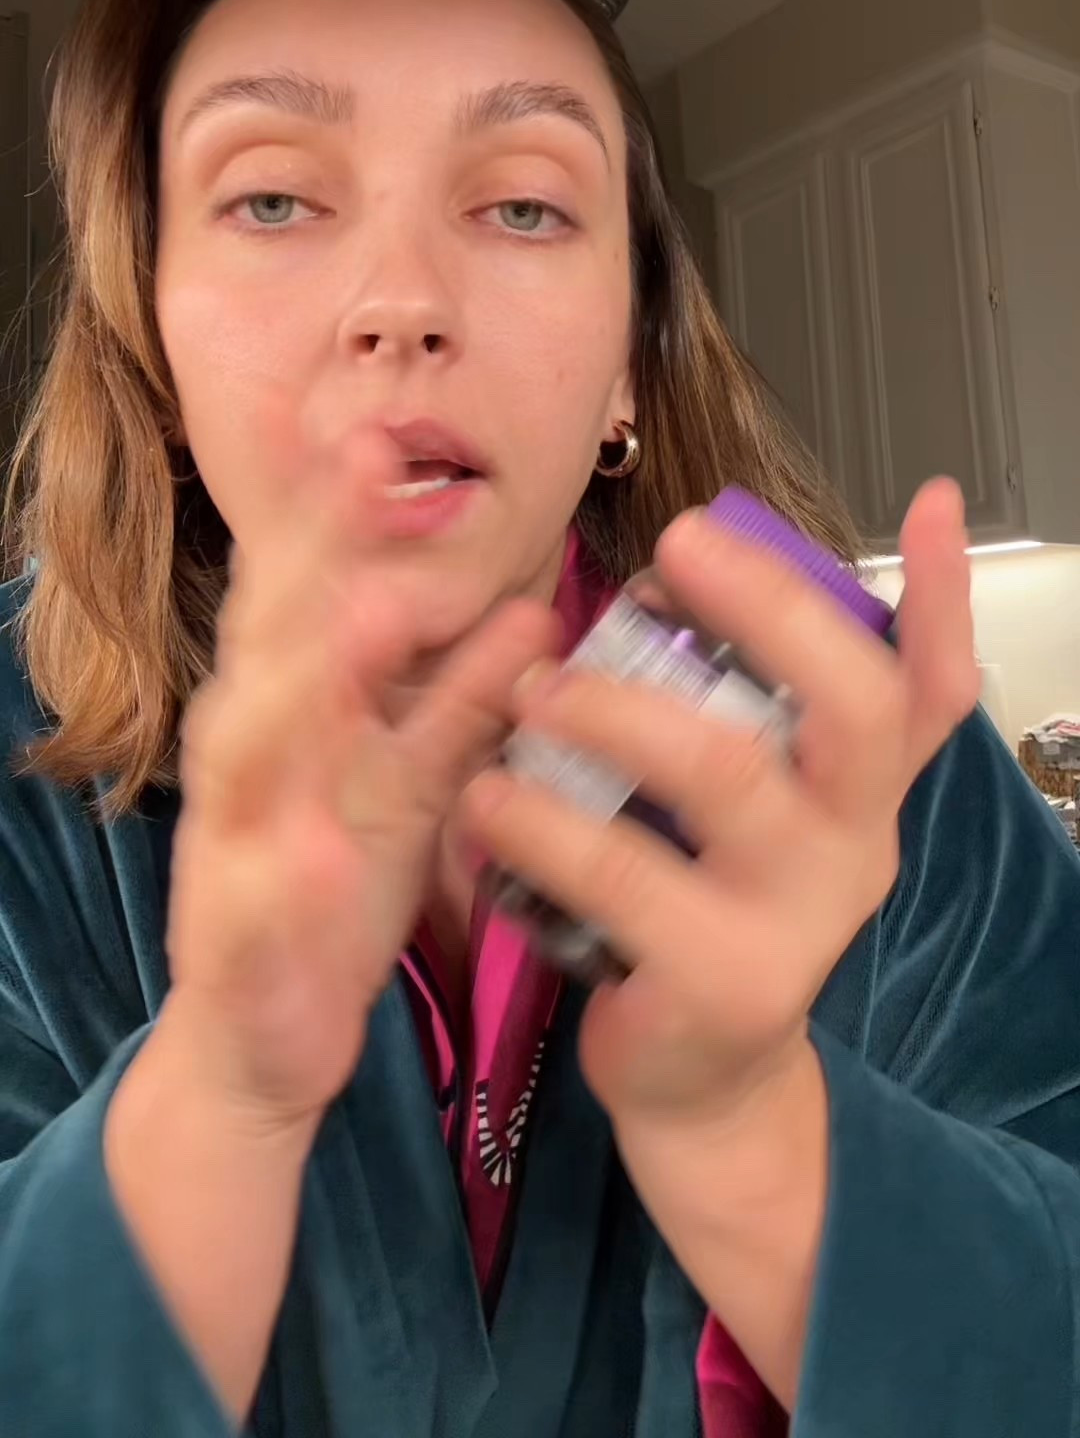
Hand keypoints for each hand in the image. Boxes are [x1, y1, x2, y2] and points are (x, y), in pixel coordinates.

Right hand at [165, 398, 552, 1136]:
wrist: (258, 1032)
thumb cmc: (331, 877)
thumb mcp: (410, 776)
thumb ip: (462, 696)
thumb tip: (536, 610)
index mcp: (296, 704)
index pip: (313, 584)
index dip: (346, 508)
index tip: (392, 428)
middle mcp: (256, 748)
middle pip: (279, 631)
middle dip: (321, 546)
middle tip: (373, 464)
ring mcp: (236, 835)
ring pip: (257, 745)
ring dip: (307, 681)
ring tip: (367, 620)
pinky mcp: (236, 932)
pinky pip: (257, 897)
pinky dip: (287, 872)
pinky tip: (324, 852)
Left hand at [461, 479, 977, 1137]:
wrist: (699, 1073)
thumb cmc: (705, 894)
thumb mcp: (747, 800)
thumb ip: (746, 699)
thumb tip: (698, 555)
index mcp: (862, 786)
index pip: (933, 683)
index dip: (941, 594)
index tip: (931, 500)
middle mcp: (855, 842)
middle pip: (848, 703)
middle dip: (765, 607)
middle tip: (671, 546)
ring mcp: (799, 918)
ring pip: (723, 774)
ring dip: (612, 707)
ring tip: (531, 687)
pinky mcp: (722, 981)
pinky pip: (623, 876)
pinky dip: (543, 822)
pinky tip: (489, 796)